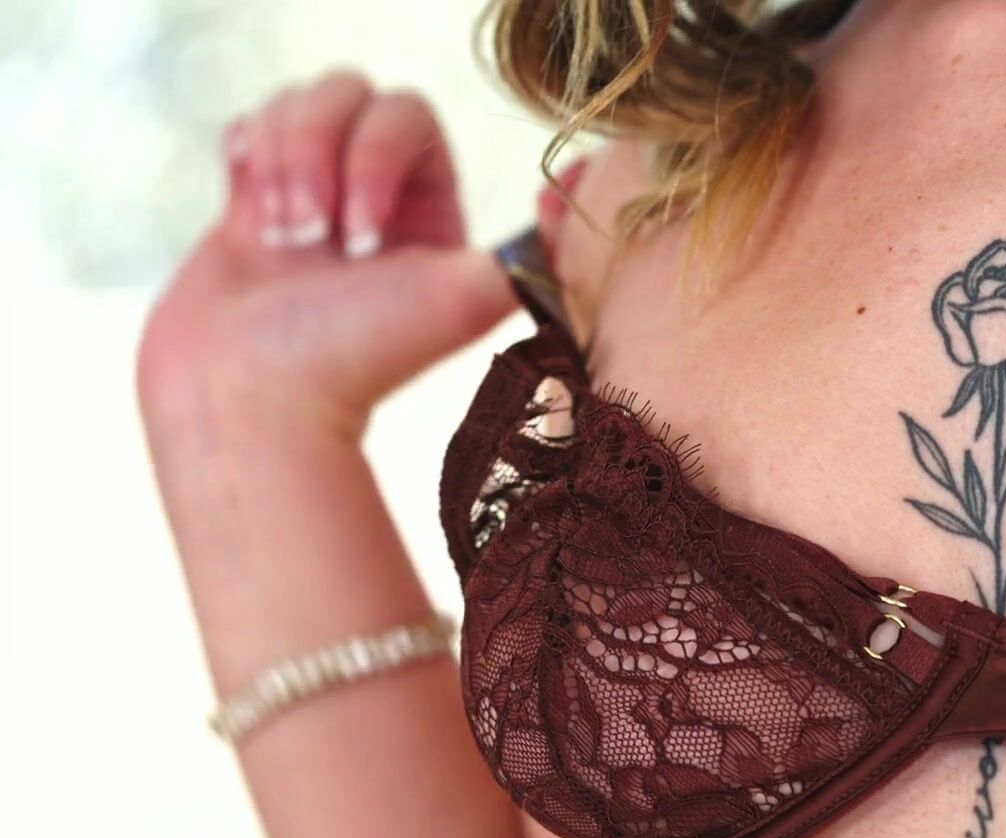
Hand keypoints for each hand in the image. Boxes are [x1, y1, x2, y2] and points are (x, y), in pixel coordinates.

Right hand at [137, 70, 516, 448]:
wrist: (250, 399)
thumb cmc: (353, 356)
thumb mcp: (465, 300)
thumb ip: (533, 255)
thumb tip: (581, 194)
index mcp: (431, 215)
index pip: (409, 116)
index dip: (375, 155)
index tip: (360, 243)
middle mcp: (377, 202)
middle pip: (349, 95)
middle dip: (316, 151)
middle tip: (309, 238)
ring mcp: (312, 196)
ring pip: (295, 105)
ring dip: (279, 162)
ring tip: (279, 239)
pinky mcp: (253, 202)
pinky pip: (250, 127)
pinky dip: (247, 155)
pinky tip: (251, 214)